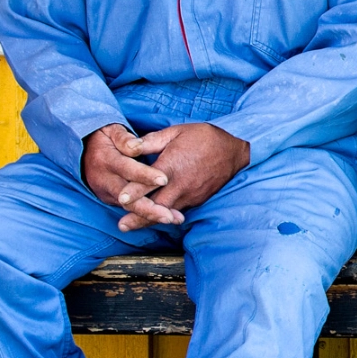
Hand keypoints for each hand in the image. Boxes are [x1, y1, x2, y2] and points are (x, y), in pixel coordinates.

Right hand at [82, 124, 168, 215]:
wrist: (81, 149)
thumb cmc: (104, 137)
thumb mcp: (112, 131)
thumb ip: (124, 138)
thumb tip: (136, 146)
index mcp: (106, 159)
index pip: (127, 169)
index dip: (145, 175)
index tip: (165, 179)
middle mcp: (104, 179)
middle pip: (127, 198)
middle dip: (149, 209)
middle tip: (169, 216)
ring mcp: (105, 192)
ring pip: (128, 207)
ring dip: (150, 215)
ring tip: (173, 219)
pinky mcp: (109, 199)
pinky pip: (129, 208)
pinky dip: (146, 215)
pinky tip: (167, 217)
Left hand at [111, 123, 250, 230]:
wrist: (235, 151)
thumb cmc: (204, 138)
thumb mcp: (177, 131)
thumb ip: (151, 140)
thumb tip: (130, 147)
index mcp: (172, 166)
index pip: (149, 182)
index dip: (134, 192)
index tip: (121, 199)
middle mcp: (180, 184)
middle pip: (156, 206)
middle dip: (138, 217)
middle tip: (122, 225)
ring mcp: (190, 194)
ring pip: (166, 212)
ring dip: (149, 220)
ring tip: (131, 226)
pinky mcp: (197, 200)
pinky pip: (178, 209)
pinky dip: (165, 214)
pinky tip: (155, 217)